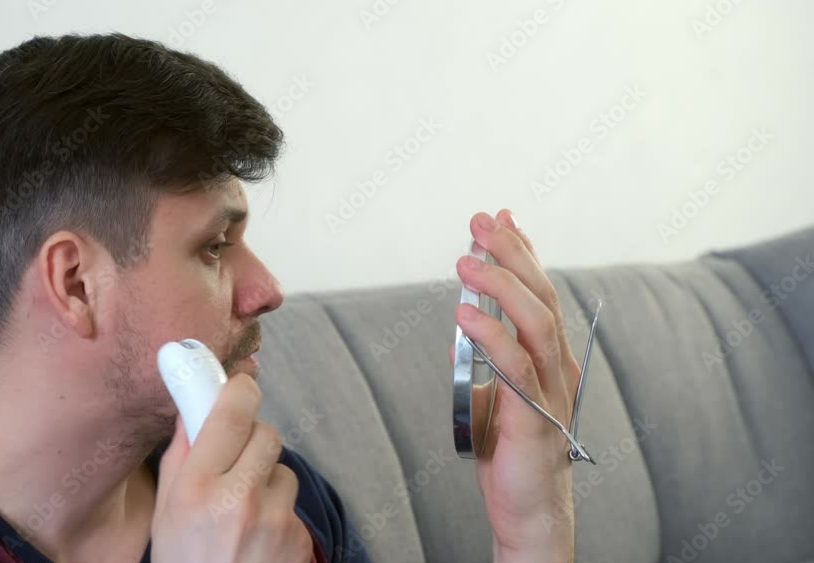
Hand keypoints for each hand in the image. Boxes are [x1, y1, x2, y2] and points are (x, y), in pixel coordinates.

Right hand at [151, 375, 312, 562]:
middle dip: (252, 439)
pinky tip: (258, 537)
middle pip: (265, 433)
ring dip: (266, 479)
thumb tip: (191, 405)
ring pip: (283, 469)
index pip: (229, 414)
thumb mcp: (165, 514)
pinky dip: (278, 512)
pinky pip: (293, 504)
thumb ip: (179, 456)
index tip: (239, 383)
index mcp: (195, 490)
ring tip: (243, 512)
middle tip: (235, 458)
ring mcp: (275, 521)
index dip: (239, 389)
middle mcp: (238, 500)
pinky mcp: (299, 538)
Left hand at [453, 209, 576, 562]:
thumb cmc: (512, 453)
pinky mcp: (535, 418)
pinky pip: (516, 368)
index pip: (540, 292)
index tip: (500, 217)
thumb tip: (466, 325)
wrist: (529, 511)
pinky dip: (492, 336)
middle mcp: (557, 368)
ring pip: (537, 324)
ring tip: (468, 259)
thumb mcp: (495, 392)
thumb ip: (489, 357)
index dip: (523, 251)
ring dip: (502, 285)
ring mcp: (551, 392)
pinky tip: (465, 313)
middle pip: (542, 297)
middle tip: (482, 222)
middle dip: (512, 253)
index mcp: (549, 359)